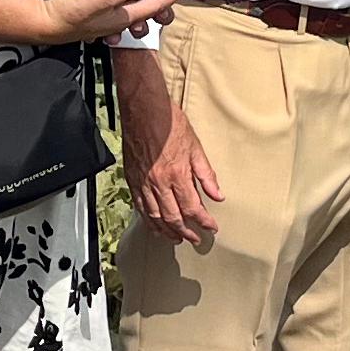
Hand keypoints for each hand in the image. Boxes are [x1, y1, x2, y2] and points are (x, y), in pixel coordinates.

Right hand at [36, 0, 195, 45]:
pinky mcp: (101, 11)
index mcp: (122, 16)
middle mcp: (120, 18)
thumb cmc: (62, 16)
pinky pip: (125, 3)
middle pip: (153, 9)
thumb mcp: (84, 4)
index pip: (156, 4)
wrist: (42, 25)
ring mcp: (111, 16)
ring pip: (140, 8)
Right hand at [121, 71, 224, 247]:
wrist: (145, 111)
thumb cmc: (171, 124)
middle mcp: (159, 183)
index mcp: (178, 175)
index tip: (212, 228)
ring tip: (176, 238)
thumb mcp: (196, 147)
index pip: (193, 208)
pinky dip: (148, 220)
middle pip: (173, 217)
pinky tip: (154, 225)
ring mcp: (143, 183)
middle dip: (186, 232)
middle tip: (195, 239)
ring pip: (154, 216)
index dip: (204, 221)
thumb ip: (206, 175)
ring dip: (166, 231)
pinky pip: (140, 207)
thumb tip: (218, 195)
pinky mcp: (132, 180)